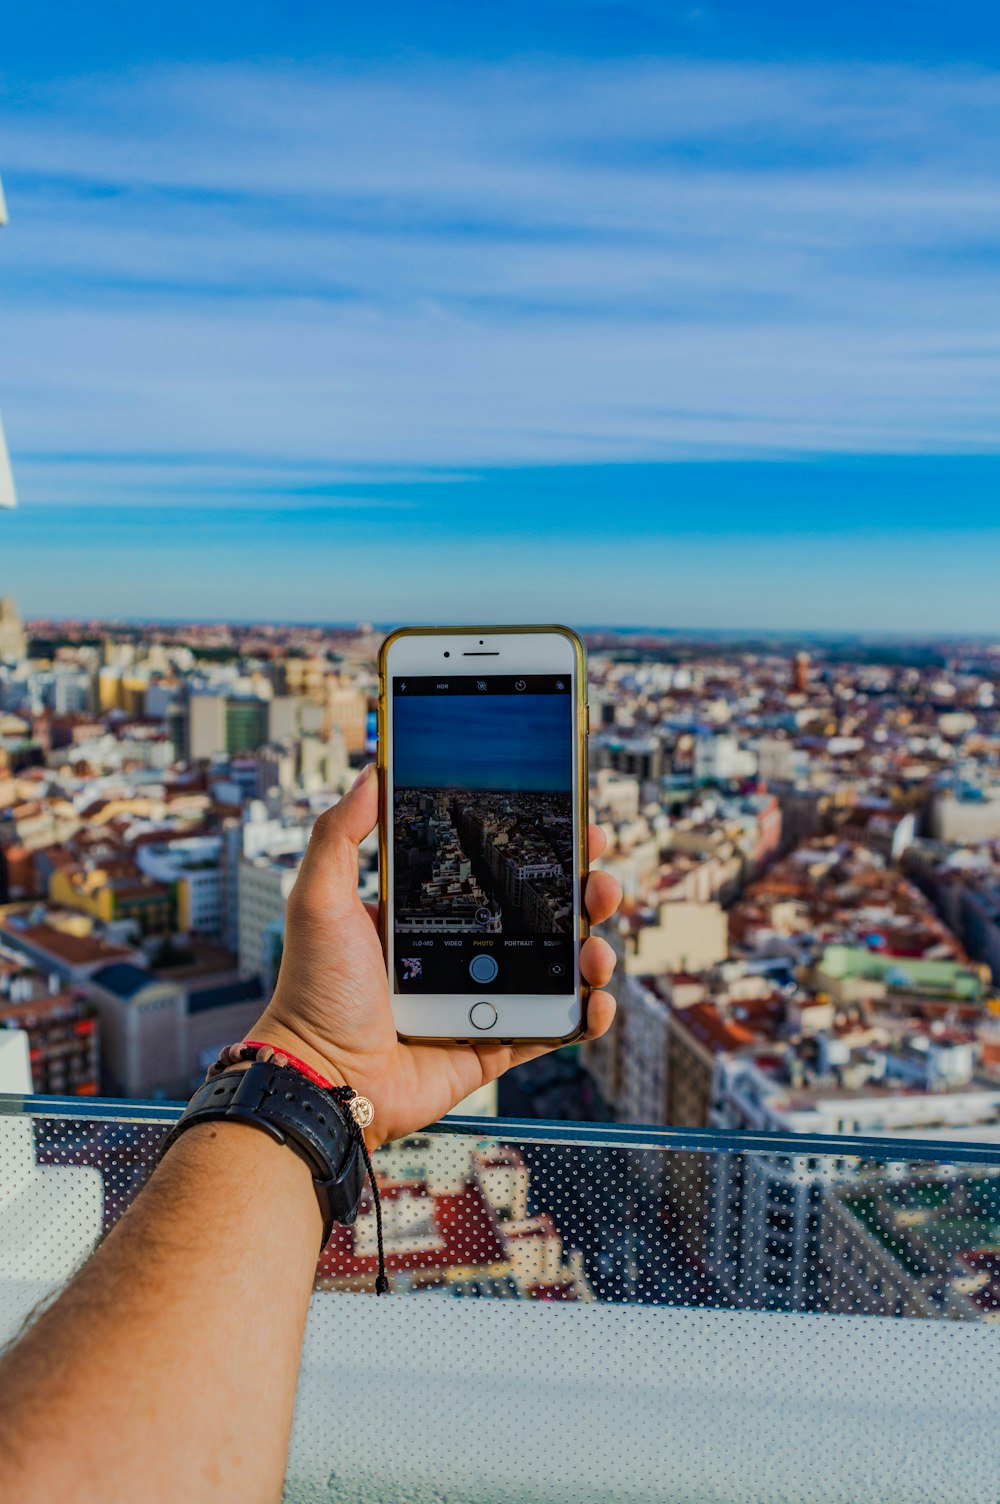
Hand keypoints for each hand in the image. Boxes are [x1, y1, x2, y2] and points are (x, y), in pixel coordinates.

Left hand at [250, 764, 621, 1146]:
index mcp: (433, 915)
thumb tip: (371, 772)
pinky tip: (597, 999)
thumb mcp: (320, 898)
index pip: (501, 871)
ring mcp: (486, 1000)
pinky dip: (588, 1015)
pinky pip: (556, 1028)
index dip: (543, 850)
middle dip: (586, 893)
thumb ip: (339, 834)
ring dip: (594, 952)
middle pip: (545, 915)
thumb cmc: (314, 990)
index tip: (576, 826)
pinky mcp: (496, 1045)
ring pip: (560, 968)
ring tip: (596, 948)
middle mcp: (465, 953)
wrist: (322, 1076)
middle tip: (600, 879)